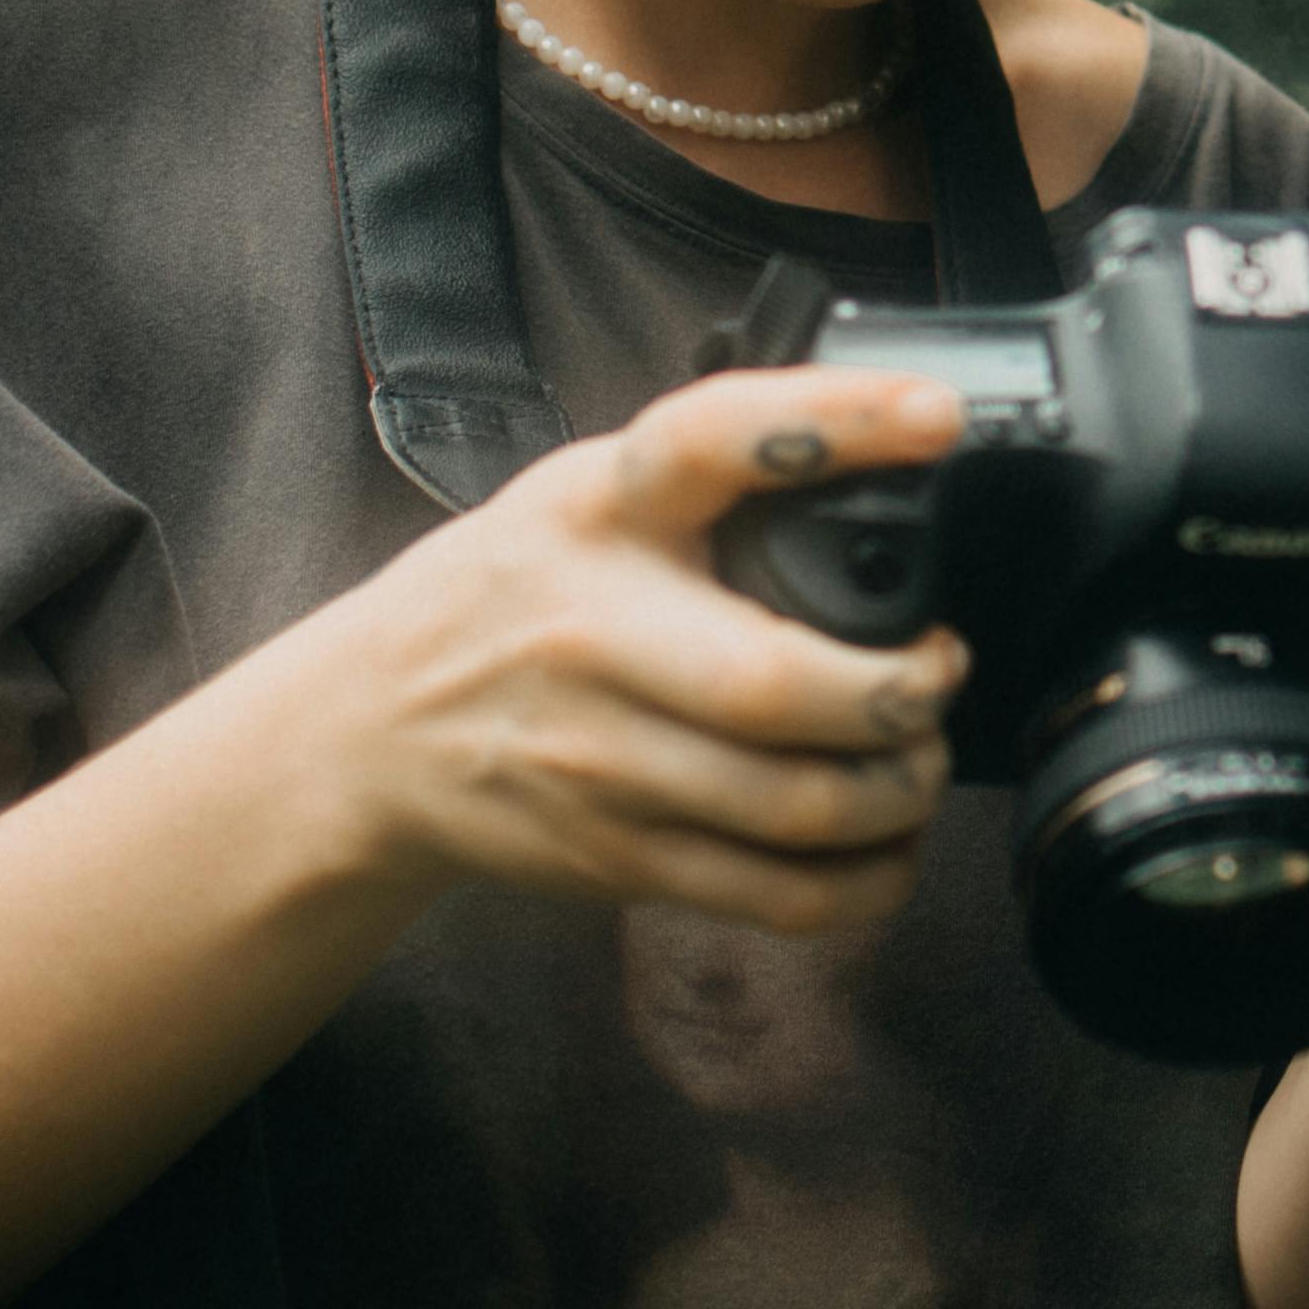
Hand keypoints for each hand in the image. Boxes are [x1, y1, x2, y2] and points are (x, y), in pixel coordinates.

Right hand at [309, 365, 978, 936]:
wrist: (369, 731)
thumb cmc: (509, 596)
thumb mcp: (581, 496)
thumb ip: (703, 481)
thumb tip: (887, 452)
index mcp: (600, 512)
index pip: (711, 441)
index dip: (832, 421)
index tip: (935, 414)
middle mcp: (593, 632)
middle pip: (779, 682)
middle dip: (905, 689)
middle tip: (940, 668)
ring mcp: (601, 760)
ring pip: (799, 803)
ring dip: (903, 788)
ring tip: (920, 755)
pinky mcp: (616, 856)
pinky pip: (775, 893)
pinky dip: (866, 880)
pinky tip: (887, 845)